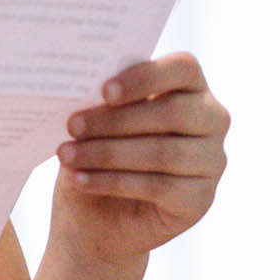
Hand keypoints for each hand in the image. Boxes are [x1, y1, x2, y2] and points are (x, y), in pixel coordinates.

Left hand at [48, 52, 228, 264]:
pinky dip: (114, 182)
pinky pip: (159, 187)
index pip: (184, 69)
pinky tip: (82, 180)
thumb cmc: (99, 147)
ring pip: (163, 153)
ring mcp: (212, 162)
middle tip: (72, 125)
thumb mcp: (98, 117)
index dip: (146, 77)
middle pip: (173, 112)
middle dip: (116, 120)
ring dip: (107, 153)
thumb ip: (104, 99)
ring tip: (67, 155)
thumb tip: (83, 86)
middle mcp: (211, 120)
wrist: (97, 211)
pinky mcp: (201, 199)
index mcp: (191, 85)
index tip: (105, 91)